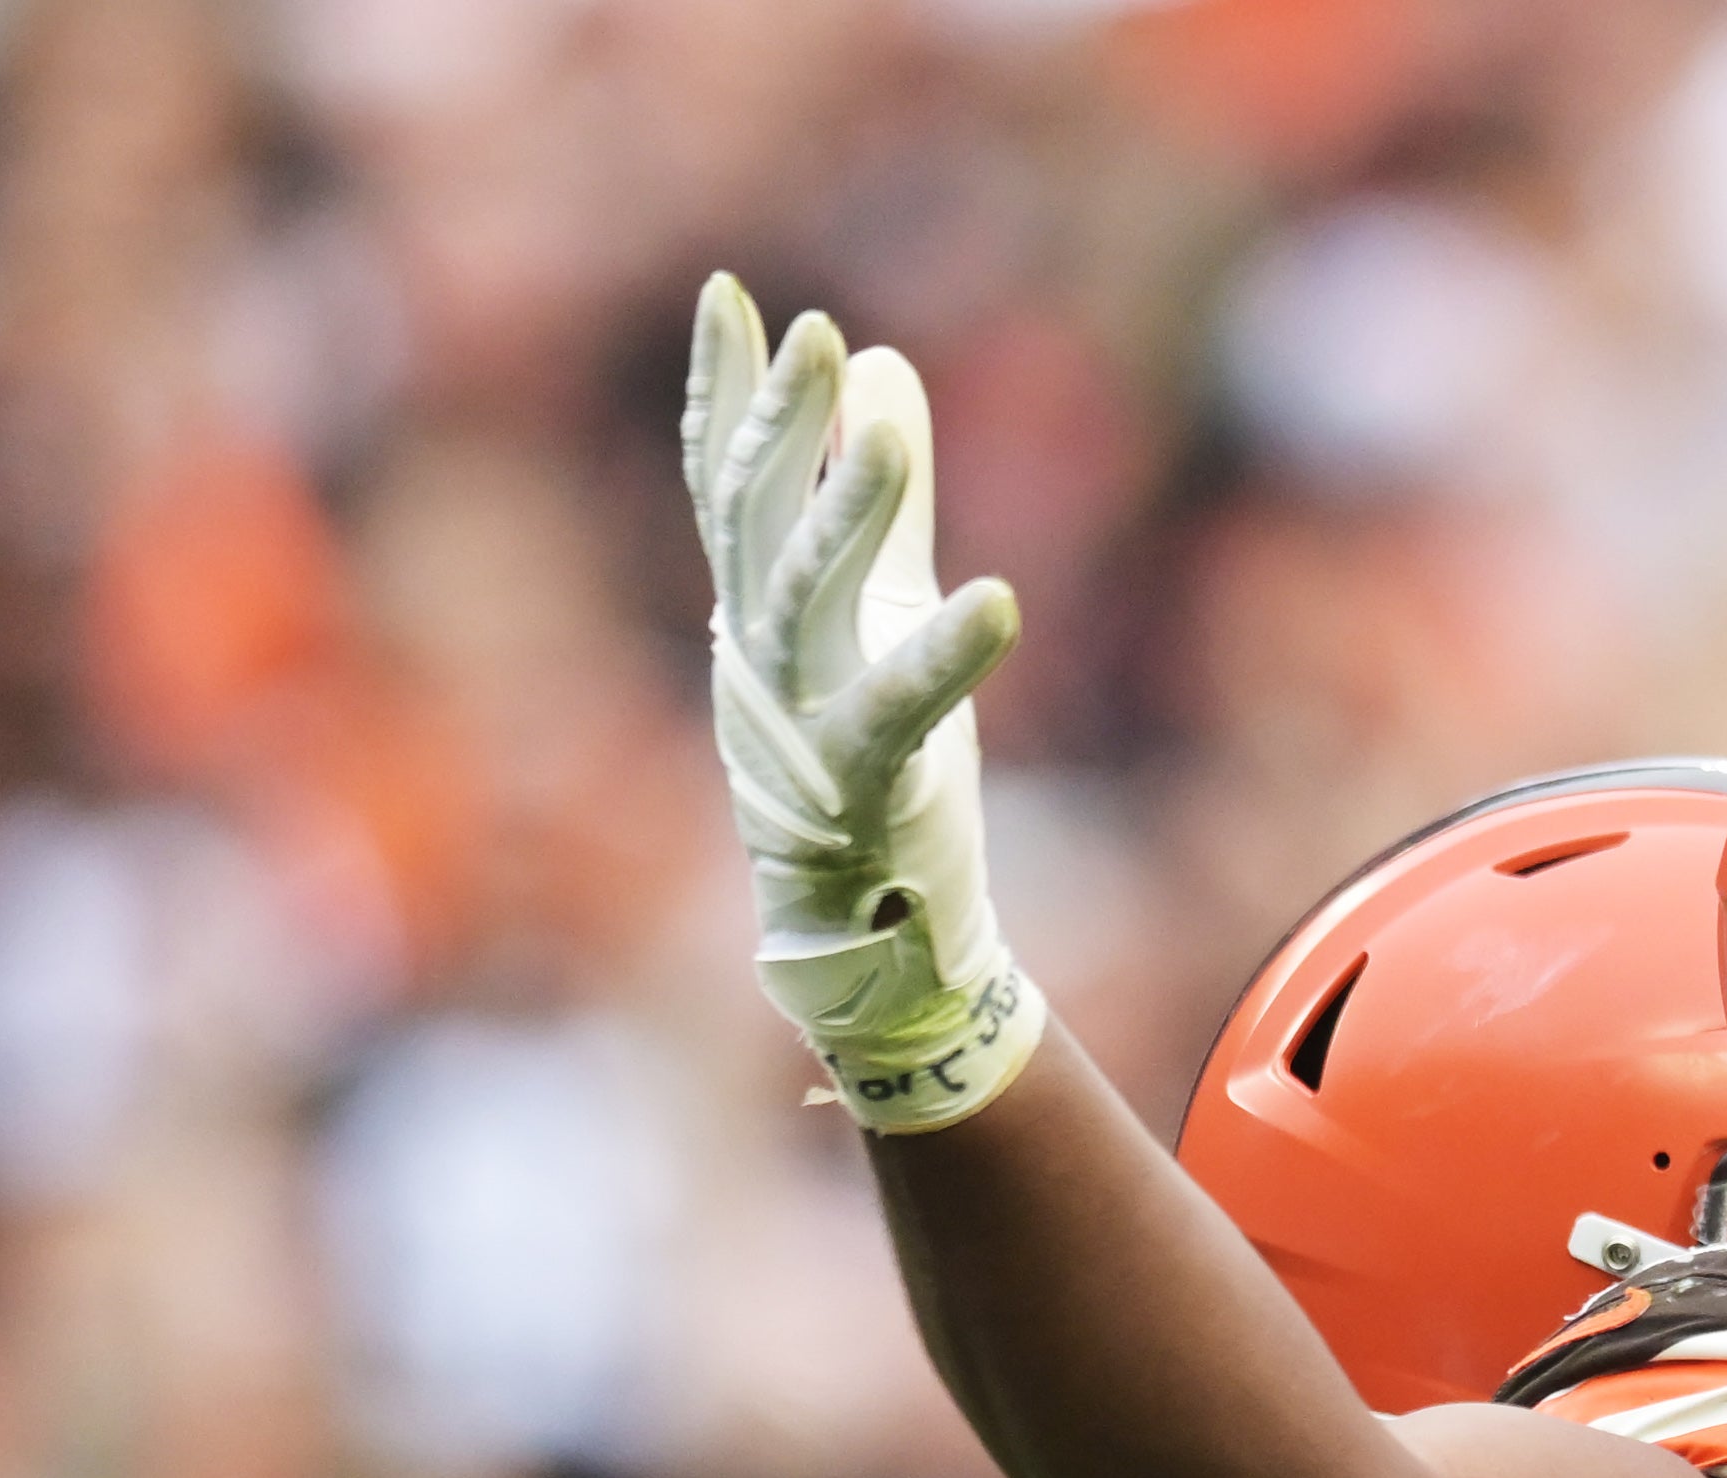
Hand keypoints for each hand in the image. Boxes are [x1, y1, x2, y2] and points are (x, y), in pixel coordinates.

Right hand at [682, 274, 1038, 1130]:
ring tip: (891, 434)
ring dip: (848, 512)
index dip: (726, 393)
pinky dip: (943, 655)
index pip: (728, 484)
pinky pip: (897, 710)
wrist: (867, 931)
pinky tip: (1000, 599)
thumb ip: (881, 494)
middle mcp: (760, 658)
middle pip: (755, 522)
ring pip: (806, 600)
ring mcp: (799, 723)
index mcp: (760, 613)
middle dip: (778, 425)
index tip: (728, 298)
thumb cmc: (867, 765)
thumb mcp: (877, 607)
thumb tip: (882, 368)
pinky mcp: (858, 787)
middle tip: (809, 332)